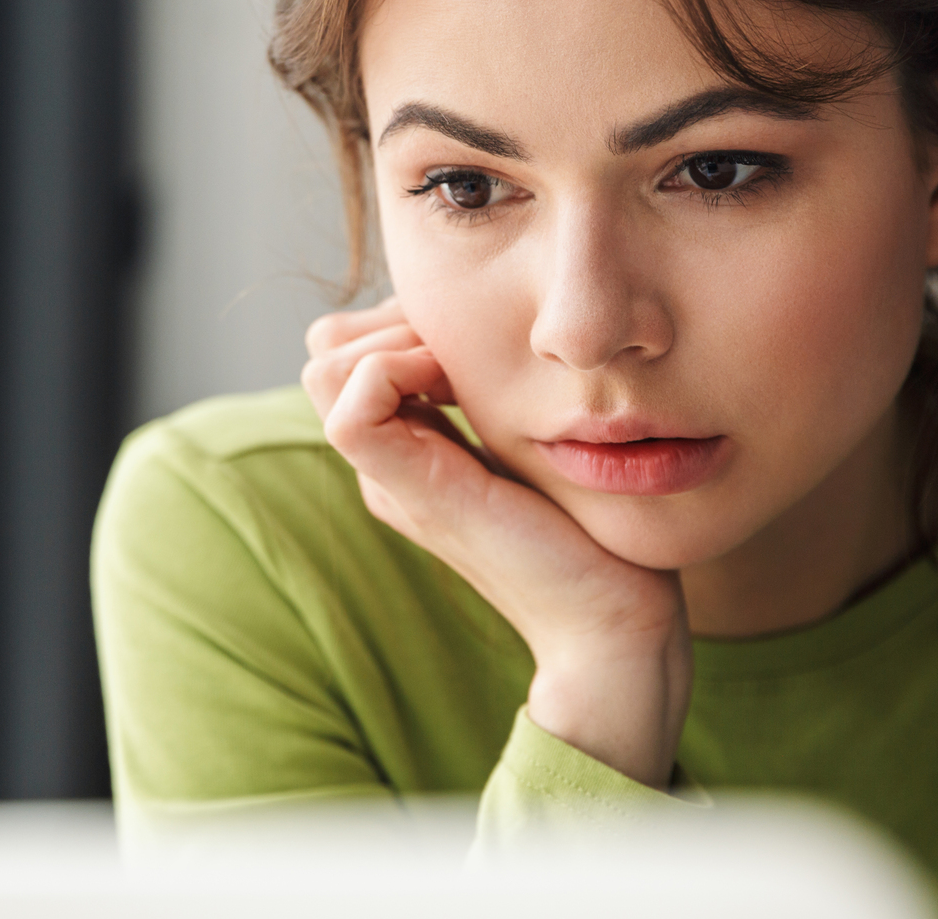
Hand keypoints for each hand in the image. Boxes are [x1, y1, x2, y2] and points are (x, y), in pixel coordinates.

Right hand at [302, 298, 692, 788]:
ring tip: (463, 365)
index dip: (402, 317)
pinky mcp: (413, 493)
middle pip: (328, 351)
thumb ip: (497, 395)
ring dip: (397, 338)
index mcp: (409, 451)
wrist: (610, 620)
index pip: (349, 347)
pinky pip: (352, 409)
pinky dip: (396, 367)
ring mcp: (391, 481)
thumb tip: (489, 328)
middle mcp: (386, 466)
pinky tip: (460, 384)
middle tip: (465, 344)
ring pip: (326, 367)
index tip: (473, 331)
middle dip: (393, 318)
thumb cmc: (592, 528)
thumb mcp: (534, 435)